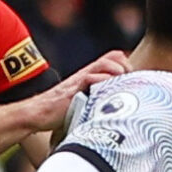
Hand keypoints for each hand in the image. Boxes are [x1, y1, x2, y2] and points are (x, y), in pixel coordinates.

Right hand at [10, 51, 130, 134]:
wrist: (38, 114)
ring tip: (122, 83)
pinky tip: (109, 91)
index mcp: (90, 76)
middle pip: (113, 57)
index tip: (134, 80)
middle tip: (131, 81)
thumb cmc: (59, 112)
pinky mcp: (74, 90)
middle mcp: (86, 74)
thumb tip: (118, 111)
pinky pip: (90, 79)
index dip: (126, 65)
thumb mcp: (83, 103)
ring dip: (117, 71)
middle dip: (126, 67)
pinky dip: (102, 82)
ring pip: (104, 64)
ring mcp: (80, 81)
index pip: (113, 57)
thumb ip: (96, 100)